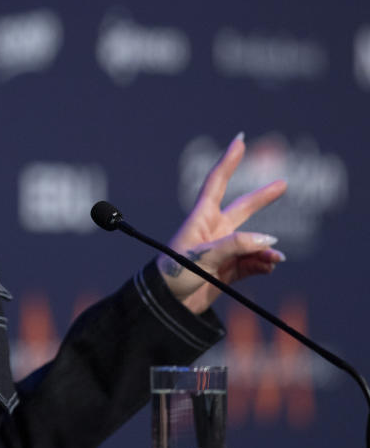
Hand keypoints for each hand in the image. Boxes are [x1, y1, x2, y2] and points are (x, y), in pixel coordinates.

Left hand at [161, 133, 287, 313]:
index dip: (228, 161)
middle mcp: (213, 231)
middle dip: (262, 197)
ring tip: (274, 259)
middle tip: (283, 184)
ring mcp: (221, 251)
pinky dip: (263, 264)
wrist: (165, 307)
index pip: (217, 182)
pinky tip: (269, 267)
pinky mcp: (227, 271)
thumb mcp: (203, 257)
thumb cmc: (173, 275)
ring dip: (266, 248)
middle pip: (242, 208)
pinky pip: (252, 263)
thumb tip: (269, 241)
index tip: (239, 140)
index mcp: (201, 218)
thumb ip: (236, 246)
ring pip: (253, 242)